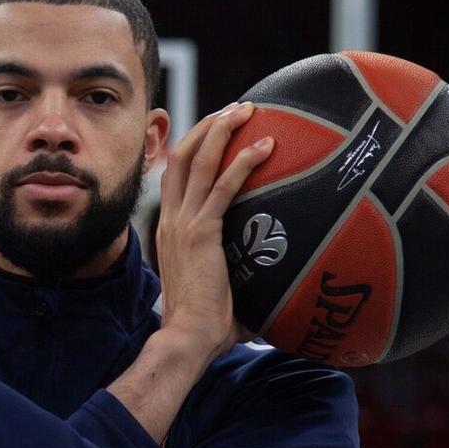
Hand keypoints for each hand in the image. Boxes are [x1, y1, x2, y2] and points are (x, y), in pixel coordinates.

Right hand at [154, 101, 273, 362]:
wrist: (187, 338)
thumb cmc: (206, 325)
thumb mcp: (217, 287)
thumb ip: (239, 276)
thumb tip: (278, 284)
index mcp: (170, 228)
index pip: (176, 175)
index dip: (195, 146)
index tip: (218, 130)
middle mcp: (172, 219)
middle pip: (182, 156)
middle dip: (208, 126)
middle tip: (237, 109)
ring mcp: (184, 224)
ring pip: (199, 161)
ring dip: (222, 130)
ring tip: (247, 110)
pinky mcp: (202, 233)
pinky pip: (223, 187)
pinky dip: (244, 162)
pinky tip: (267, 146)